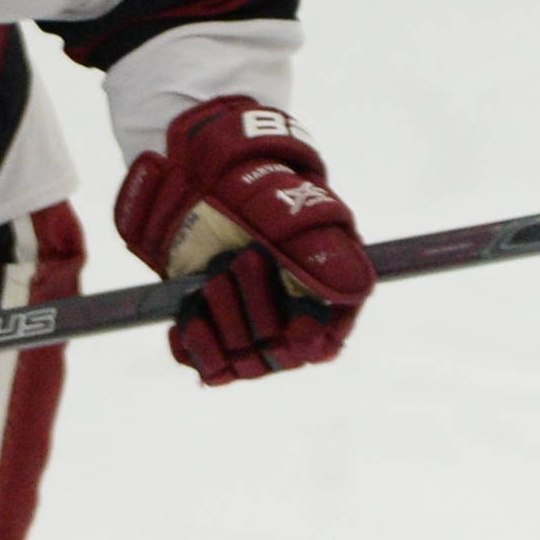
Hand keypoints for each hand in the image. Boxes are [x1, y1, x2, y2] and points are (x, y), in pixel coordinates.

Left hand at [112, 97, 371, 382]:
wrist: (204, 176)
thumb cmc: (259, 190)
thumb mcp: (296, 213)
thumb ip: (327, 251)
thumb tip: (354, 288)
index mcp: (318, 297)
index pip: (324, 343)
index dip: (310, 342)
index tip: (295, 332)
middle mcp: (284, 319)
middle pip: (278, 354)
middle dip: (258, 313)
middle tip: (240, 261)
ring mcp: (246, 327)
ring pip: (241, 360)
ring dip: (224, 323)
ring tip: (211, 278)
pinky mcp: (210, 329)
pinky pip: (206, 363)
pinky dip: (195, 348)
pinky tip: (186, 324)